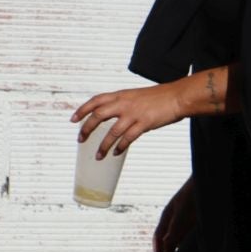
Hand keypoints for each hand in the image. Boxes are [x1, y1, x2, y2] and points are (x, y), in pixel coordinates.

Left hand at [72, 79, 191, 158]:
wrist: (177, 96)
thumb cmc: (158, 97)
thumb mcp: (136, 96)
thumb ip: (123, 104)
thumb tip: (112, 114)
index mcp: (121, 95)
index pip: (96, 100)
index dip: (82, 110)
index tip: (73, 120)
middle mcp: (124, 103)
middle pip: (98, 115)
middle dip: (86, 128)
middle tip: (80, 140)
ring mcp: (134, 114)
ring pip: (112, 132)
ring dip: (103, 145)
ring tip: (98, 156)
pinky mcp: (144, 123)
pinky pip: (128, 138)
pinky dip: (120, 147)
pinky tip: (116, 153)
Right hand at [154, 178, 197, 251]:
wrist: (211, 181)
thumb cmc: (194, 192)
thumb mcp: (183, 210)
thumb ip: (175, 226)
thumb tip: (166, 244)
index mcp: (167, 216)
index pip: (158, 238)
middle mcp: (175, 220)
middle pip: (169, 242)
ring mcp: (187, 222)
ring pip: (181, 241)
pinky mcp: (197, 223)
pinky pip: (192, 238)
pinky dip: (192, 246)